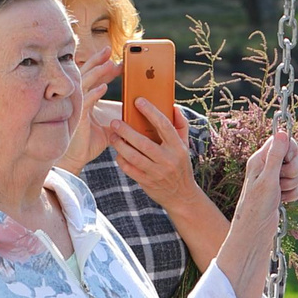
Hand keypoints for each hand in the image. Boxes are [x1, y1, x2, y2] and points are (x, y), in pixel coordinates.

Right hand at [62, 55, 125, 168]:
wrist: (78, 158)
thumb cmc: (92, 141)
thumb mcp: (113, 125)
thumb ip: (122, 116)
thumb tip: (141, 112)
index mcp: (87, 98)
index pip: (95, 78)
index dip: (105, 68)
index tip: (119, 61)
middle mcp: (80, 99)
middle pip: (87, 74)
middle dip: (98, 61)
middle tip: (110, 50)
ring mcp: (76, 106)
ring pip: (85, 83)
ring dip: (97, 72)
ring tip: (109, 63)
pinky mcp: (76, 117)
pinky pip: (85, 102)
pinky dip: (94, 93)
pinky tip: (103, 87)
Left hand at [107, 99, 204, 215]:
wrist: (182, 196)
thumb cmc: (181, 165)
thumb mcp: (185, 146)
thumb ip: (181, 126)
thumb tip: (174, 107)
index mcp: (178, 148)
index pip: (164, 126)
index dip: (151, 112)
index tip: (138, 101)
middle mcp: (168, 160)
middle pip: (144, 143)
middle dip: (127, 131)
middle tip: (115, 122)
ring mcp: (157, 173)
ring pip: (134, 157)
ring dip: (120, 145)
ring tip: (113, 136)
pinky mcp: (147, 182)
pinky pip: (130, 169)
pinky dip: (121, 160)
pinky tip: (118, 153)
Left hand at [231, 127, 297, 230]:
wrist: (255, 230)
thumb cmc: (256, 205)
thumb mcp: (267, 178)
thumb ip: (276, 156)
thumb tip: (282, 133)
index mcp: (261, 158)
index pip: (283, 141)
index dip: (291, 150)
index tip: (287, 162)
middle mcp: (268, 166)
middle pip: (294, 157)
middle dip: (294, 171)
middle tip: (281, 181)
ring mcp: (275, 179)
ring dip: (293, 184)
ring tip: (279, 193)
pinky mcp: (281, 190)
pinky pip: (297, 186)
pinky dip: (293, 194)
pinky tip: (282, 200)